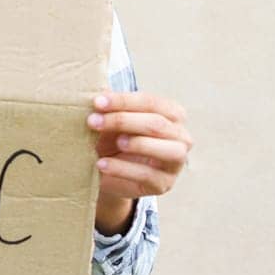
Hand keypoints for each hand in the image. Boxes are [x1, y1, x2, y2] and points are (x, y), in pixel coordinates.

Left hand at [87, 92, 191, 232]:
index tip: (98, 102)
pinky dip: (122, 168)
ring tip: (113, 142)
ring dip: (135, 143)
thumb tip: (98, 90)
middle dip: (123, 120)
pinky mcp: (164, 183)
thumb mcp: (113, 119)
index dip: (124, 101)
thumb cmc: (115, 137)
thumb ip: (111, 105)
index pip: (151, 102)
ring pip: (165, 149)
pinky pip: (147, 174)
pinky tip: (102, 164)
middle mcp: (181, 136)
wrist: (109, 172)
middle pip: (157, 124)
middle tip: (93, 121)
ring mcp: (176, 162)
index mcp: (172, 113)